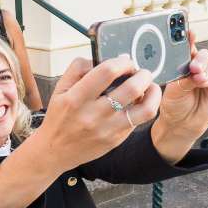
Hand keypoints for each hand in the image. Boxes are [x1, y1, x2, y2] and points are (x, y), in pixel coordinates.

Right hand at [41, 55, 161, 169]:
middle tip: (140, 72)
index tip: (125, 62)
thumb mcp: (60, 89)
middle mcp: (93, 115)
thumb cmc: (59, 117)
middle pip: (132, 88)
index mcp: (76, 98)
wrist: (55, 150)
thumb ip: (78, 68)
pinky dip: (145, 107)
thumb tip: (104, 58)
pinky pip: (139, 121)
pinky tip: (140, 101)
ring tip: (149, 86)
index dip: (122, 62)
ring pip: (145, 109)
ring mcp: (107, 129)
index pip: (107, 72)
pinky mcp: (116, 139)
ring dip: (152, 92)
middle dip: (142, 74)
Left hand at [152, 31, 207, 162]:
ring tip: (197, 77)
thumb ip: (182, 76)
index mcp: (186, 62)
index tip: (188, 31)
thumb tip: (192, 68)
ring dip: (206, 69)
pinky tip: (204, 81)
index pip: (189, 46)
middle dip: (200, 57)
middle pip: (205, 54)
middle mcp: (201, 66)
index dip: (189, 37)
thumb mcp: (173, 88)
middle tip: (193, 66)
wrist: (180, 123)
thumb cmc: (174, 103)